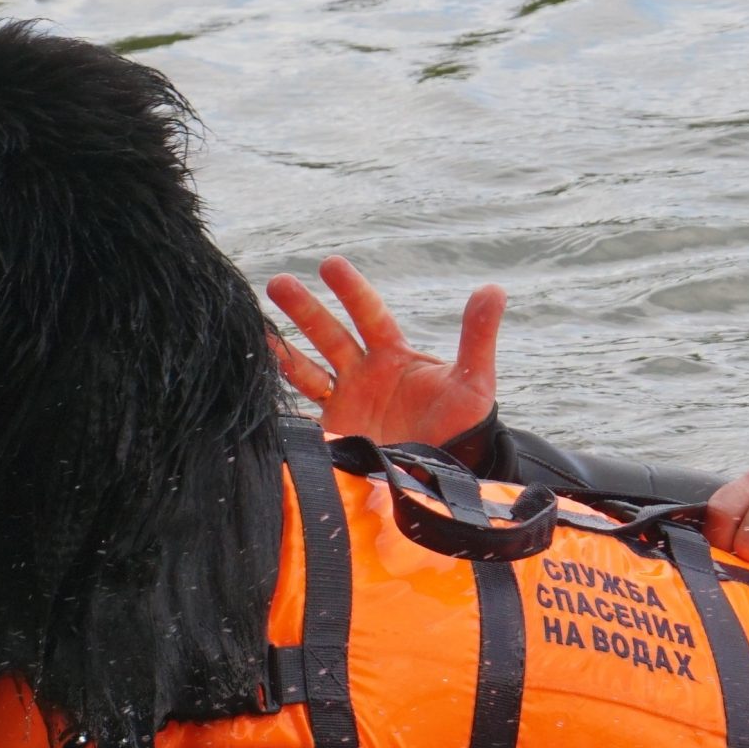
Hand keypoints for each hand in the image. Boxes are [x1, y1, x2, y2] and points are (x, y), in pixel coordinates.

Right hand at [265, 256, 504, 447]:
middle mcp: (364, 374)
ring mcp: (346, 403)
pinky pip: (301, 410)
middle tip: (277, 283)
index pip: (369, 314)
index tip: (330, 266)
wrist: (444, 482)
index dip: (350, 290)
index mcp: (394, 357)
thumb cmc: (463, 429)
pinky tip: (255, 380)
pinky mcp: (333, 434)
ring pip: (307, 368)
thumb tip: (494, 290)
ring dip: (283, 348)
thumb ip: (478, 338)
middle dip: (304, 309)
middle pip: (329, 334)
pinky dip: (279, 396)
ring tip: (254, 327)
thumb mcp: (473, 383)